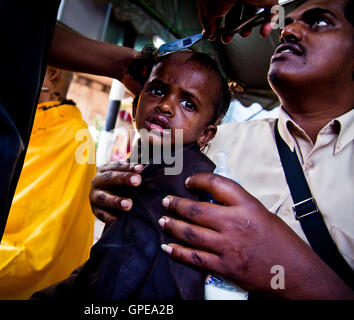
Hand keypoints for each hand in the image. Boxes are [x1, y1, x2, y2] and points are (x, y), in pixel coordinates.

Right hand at [89, 162, 143, 223]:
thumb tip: (144, 168)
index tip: (141, 169)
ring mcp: (94, 196)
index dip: (129, 167)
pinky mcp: (95, 210)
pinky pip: (100, 214)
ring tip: (129, 204)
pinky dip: (108, 217)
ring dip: (115, 201)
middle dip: (123, 179)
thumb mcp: (125, 175)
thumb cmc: (119, 185)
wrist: (105, 200)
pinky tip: (117, 219)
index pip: (117, 166)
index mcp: (105, 169)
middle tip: (137, 181)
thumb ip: (133, 171)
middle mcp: (97, 181)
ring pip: (103, 198)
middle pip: (109, 178)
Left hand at [159, 172, 353, 298]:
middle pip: (196, 209)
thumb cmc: (282, 243)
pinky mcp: (224, 267)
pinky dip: (178, 252)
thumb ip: (238, 205)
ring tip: (163, 220)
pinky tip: (168, 247)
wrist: (296, 274)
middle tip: (166, 201)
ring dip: (172, 225)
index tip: (189, 182)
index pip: (217, 184)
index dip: (198, 180)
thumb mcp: (262, 213)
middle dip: (176, 204)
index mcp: (247, 206)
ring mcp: (227, 246)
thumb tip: (212, 199)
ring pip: (190, 233)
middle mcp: (235, 223)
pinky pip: (194, 257)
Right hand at [198, 0, 276, 43]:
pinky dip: (267, 24)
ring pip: (251, 13)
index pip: (217, 10)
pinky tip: (263, 31)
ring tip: (244, 34)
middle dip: (231, 28)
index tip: (213, 34)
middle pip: (234, 13)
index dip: (215, 23)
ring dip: (248, 27)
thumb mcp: (209, 11)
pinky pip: (270, 12)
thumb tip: (209, 33)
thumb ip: (209, 23)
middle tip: (227, 37)